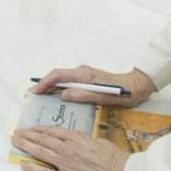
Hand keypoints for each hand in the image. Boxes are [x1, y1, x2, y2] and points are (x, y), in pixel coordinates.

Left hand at [11, 128, 132, 170]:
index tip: (31, 128)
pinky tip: (24, 164)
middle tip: (16, 132)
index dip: (40, 129)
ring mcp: (66, 165)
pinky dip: (34, 168)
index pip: (53, 131)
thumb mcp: (98, 141)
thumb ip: (83, 139)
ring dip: (26, 146)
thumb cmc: (115, 158)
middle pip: (43, 140)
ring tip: (16, 141)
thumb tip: (75, 140)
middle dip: (27, 135)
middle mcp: (68, 149)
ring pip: (41, 152)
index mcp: (76, 138)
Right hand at [31, 65, 154, 106]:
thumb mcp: (103, 97)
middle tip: (32, 95)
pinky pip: (69, 83)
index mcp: (84, 74)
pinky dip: (60, 89)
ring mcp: (85, 76)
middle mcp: (82, 72)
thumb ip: (82, 95)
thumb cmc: (123, 93)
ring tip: (40, 98)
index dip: (44, 82)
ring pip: (63, 80)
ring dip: (51, 87)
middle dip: (44, 84)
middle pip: (58, 76)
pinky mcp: (88, 80)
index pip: (58, 75)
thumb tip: (62, 95)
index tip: (34, 91)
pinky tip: (56, 98)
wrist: (138, 86)